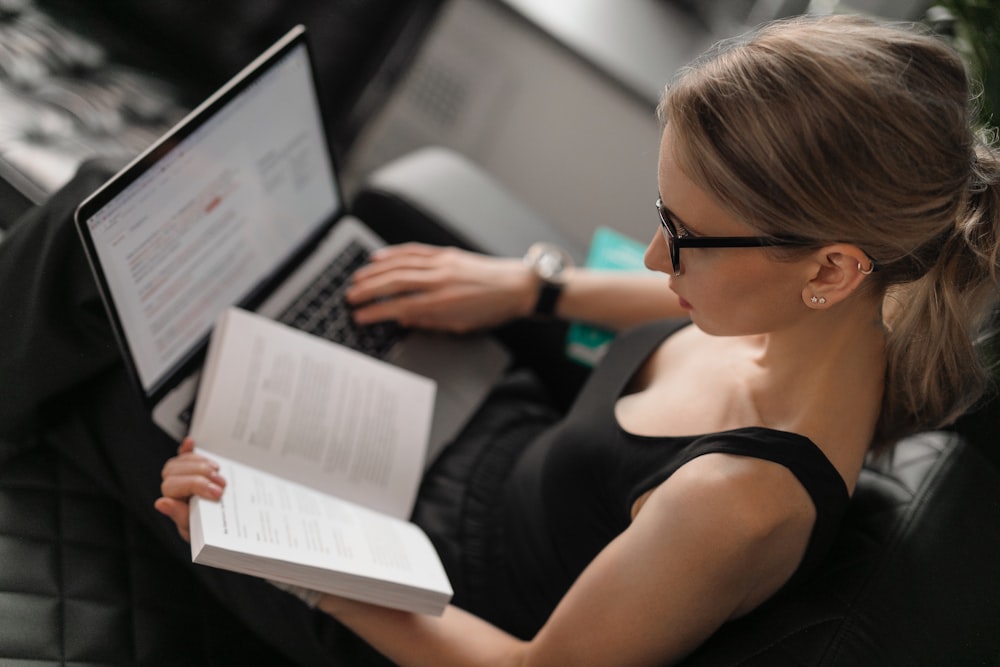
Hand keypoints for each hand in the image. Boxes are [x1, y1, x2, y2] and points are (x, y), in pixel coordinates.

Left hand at [154, 438, 225, 541]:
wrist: (213, 532)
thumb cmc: (203, 533)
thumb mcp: (195, 531)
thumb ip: (180, 517)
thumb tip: (161, 502)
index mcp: (170, 502)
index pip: (172, 486)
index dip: (196, 486)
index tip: (217, 493)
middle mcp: (171, 488)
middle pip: (176, 470)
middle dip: (202, 475)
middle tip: (223, 485)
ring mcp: (180, 478)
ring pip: (181, 461)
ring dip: (201, 463)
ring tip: (219, 475)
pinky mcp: (191, 470)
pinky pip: (184, 456)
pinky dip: (187, 449)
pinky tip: (191, 443)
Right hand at [346, 243, 537, 332]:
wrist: (518, 287)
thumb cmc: (493, 309)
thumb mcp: (462, 325)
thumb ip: (430, 322)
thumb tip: (404, 319)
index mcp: (444, 302)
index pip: (400, 307)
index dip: (376, 312)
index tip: (360, 316)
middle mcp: (441, 280)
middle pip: (394, 283)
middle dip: (368, 290)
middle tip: (350, 297)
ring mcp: (443, 263)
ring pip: (400, 264)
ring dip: (375, 271)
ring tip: (356, 279)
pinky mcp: (446, 253)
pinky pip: (414, 251)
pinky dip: (394, 253)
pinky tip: (379, 257)